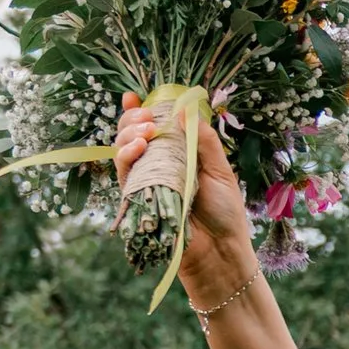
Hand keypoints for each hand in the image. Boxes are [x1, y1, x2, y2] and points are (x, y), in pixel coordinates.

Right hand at [112, 100, 259, 312]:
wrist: (220, 251)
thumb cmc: (225, 213)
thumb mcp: (220, 170)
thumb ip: (203, 141)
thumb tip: (183, 110)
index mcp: (180, 155)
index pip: (156, 127)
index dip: (141, 110)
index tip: (133, 96)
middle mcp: (160, 166)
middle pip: (134, 134)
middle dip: (134, 119)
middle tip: (146, 117)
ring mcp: (147, 182)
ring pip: (123, 150)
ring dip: (129, 134)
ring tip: (145, 130)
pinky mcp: (137, 199)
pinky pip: (124, 174)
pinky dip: (126, 156)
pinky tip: (137, 147)